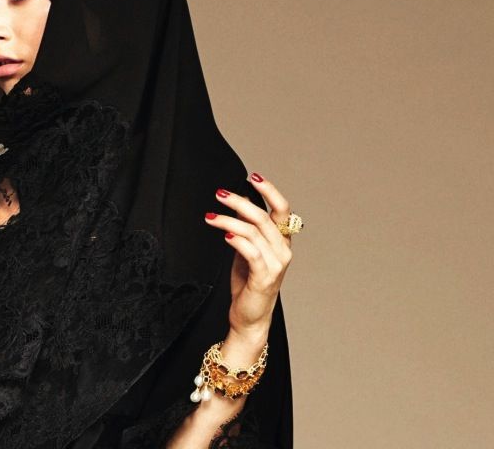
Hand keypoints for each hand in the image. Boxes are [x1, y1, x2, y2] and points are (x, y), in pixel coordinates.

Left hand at [205, 172, 294, 336]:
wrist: (250, 317)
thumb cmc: (248, 283)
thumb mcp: (246, 250)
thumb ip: (247, 228)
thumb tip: (240, 203)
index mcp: (282, 241)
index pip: (282, 209)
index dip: (269, 191)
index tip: (253, 176)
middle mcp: (283, 250)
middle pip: (264, 217)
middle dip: (240, 202)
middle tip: (219, 194)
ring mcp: (276, 264)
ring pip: (253, 232)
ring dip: (229, 221)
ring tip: (210, 217)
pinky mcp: (265, 277)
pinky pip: (251, 252)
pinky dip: (237, 241)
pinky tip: (224, 235)